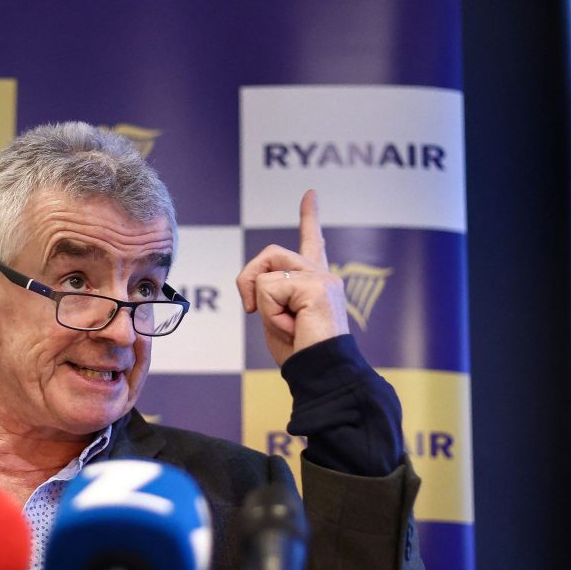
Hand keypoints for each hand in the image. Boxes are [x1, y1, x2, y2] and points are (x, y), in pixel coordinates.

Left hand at [236, 189, 349, 366]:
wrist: (321, 375)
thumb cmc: (301, 355)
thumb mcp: (275, 318)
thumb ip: (269, 292)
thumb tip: (257, 280)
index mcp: (315, 282)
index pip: (312, 242)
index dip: (310, 217)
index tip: (310, 194)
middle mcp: (322, 275)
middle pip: (269, 254)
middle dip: (248, 280)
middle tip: (250, 309)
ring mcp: (321, 278)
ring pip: (265, 273)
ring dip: (263, 304)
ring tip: (286, 325)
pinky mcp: (316, 286)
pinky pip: (268, 289)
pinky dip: (270, 313)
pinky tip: (293, 327)